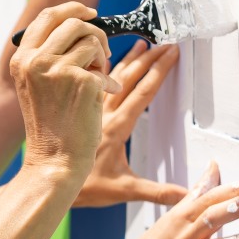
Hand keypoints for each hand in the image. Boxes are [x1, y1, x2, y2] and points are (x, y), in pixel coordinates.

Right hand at [11, 2, 116, 176]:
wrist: (55, 160)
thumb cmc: (51, 126)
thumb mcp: (37, 86)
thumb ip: (49, 56)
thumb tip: (79, 27)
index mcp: (22, 59)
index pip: (48, 17)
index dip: (72, 9)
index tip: (90, 13)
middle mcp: (35, 60)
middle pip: (73, 22)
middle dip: (96, 33)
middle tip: (103, 53)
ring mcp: (57, 68)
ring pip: (92, 41)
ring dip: (102, 58)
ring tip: (97, 81)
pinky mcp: (80, 79)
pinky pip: (103, 66)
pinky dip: (107, 81)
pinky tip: (100, 97)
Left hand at [75, 41, 186, 207]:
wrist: (52, 180)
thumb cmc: (86, 188)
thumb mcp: (125, 190)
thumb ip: (157, 192)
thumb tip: (186, 196)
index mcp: (116, 128)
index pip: (143, 92)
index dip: (160, 70)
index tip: (172, 52)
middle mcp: (103, 114)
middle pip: (129, 77)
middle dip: (149, 58)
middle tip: (164, 42)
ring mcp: (89, 108)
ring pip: (110, 76)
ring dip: (128, 58)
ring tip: (141, 43)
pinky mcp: (77, 107)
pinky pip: (91, 80)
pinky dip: (103, 66)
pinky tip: (109, 57)